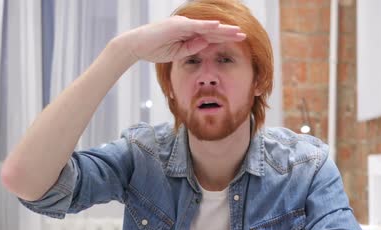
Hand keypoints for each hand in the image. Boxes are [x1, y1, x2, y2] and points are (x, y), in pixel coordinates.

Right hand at [120, 15, 245, 63]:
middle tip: (244, 35)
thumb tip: (207, 44)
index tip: (238, 40)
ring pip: (207, 26)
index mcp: (188, 33)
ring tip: (237, 32)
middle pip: (212, 30)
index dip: (224, 37)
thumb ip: (192, 48)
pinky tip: (219, 26)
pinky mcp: (177, 25)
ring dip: (223, 29)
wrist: (136, 46)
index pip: (210, 35)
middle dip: (228, 33)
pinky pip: (195, 26)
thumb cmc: (154, 49)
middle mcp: (188, 26)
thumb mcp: (177, 53)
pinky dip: (207, 26)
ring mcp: (183, 25)